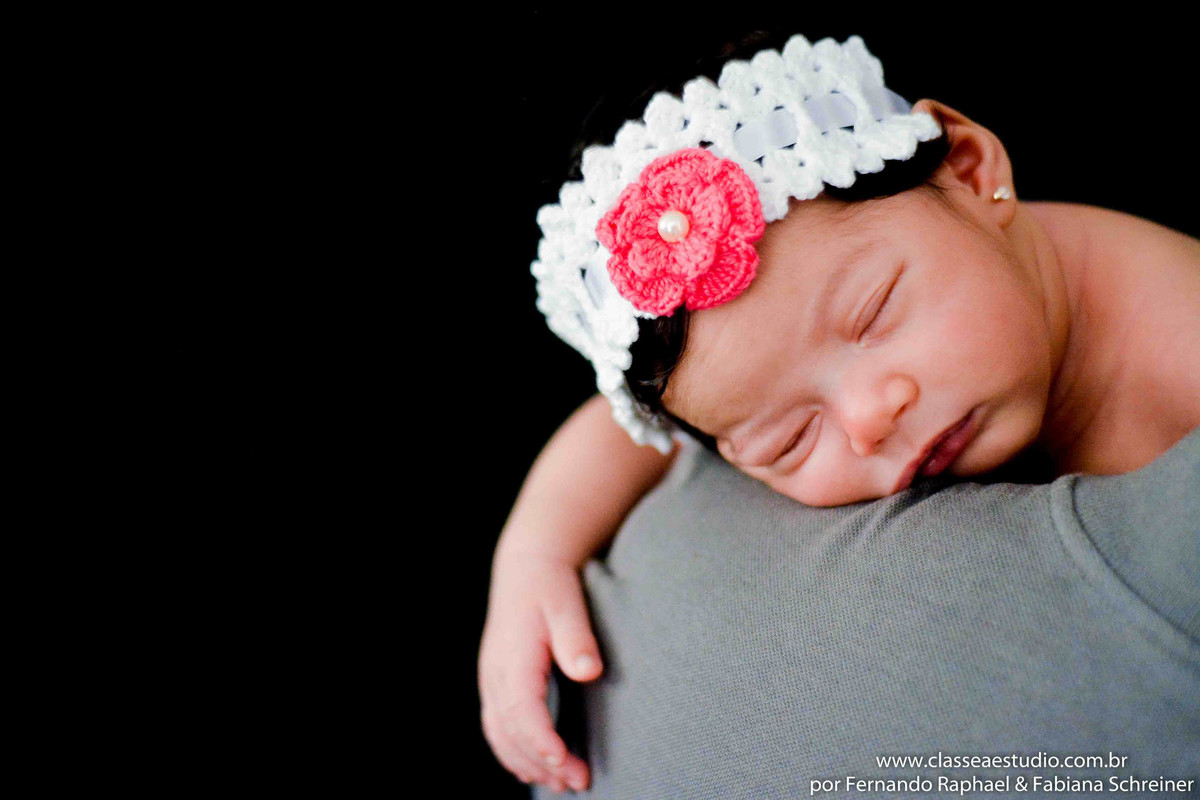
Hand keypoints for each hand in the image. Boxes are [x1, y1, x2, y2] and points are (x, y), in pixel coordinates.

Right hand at [479, 549, 603, 791]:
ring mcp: (491, 680)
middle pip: (511, 729)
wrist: (526, 568)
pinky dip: (512, 753)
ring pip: (500, 733)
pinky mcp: (495, 684)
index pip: (522, 707)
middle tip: (580, 782)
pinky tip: (534, 769)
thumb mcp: (567, 604)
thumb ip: (577, 638)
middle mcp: (496, 673)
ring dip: (528, 763)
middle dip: (543, 762)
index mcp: (513, 656)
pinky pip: (496, 727)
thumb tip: (589, 672)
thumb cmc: (550, 586)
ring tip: (562, 784)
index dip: (541, 739)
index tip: (564, 761)